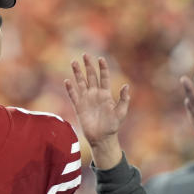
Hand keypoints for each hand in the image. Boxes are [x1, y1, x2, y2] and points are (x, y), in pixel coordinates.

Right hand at [63, 54, 129, 169]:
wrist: (102, 138)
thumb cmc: (113, 126)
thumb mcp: (121, 112)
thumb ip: (123, 99)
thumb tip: (126, 85)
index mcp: (106, 94)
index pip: (104, 77)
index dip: (102, 68)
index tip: (100, 58)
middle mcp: (95, 94)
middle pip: (91, 76)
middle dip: (88, 66)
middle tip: (85, 55)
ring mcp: (86, 100)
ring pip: (81, 83)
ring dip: (77, 73)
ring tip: (74, 62)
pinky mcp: (79, 107)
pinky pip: (73, 95)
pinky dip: (70, 89)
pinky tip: (67, 81)